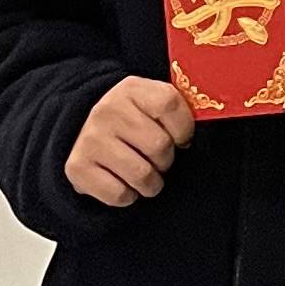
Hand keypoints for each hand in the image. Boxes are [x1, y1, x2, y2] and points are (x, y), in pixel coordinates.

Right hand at [64, 75, 196, 205]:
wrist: (81, 131)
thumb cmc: (131, 120)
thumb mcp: (150, 102)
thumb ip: (175, 109)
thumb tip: (206, 123)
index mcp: (131, 89)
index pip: (169, 103)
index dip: (183, 128)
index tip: (181, 139)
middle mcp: (107, 111)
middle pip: (160, 146)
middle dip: (167, 160)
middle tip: (158, 159)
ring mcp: (90, 139)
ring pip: (142, 175)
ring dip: (151, 183)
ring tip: (145, 174)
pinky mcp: (78, 168)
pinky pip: (120, 195)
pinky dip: (129, 196)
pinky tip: (124, 182)